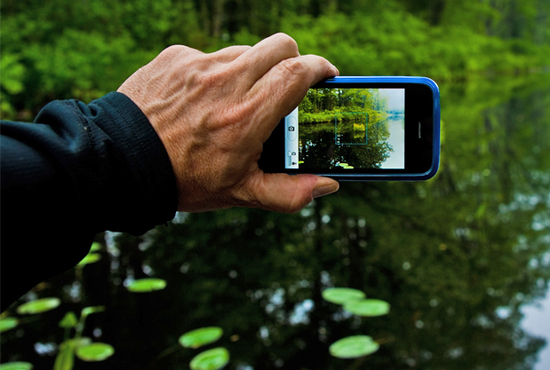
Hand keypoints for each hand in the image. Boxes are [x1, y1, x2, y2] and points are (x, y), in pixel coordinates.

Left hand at [118, 33, 338, 212]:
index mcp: (247, 117)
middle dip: (294, 58)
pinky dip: (215, 73)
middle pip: (281, 46)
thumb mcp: (241, 193)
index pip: (298, 72)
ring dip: (253, 69)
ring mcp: (198, 65)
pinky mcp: (175, 57)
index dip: (320, 67)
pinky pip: (209, 55)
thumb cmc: (184, 179)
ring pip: (245, 51)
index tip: (327, 74)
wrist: (119, 163)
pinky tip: (201, 99)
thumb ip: (290, 192)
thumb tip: (327, 184)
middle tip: (291, 81)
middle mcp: (225, 83)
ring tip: (238, 99)